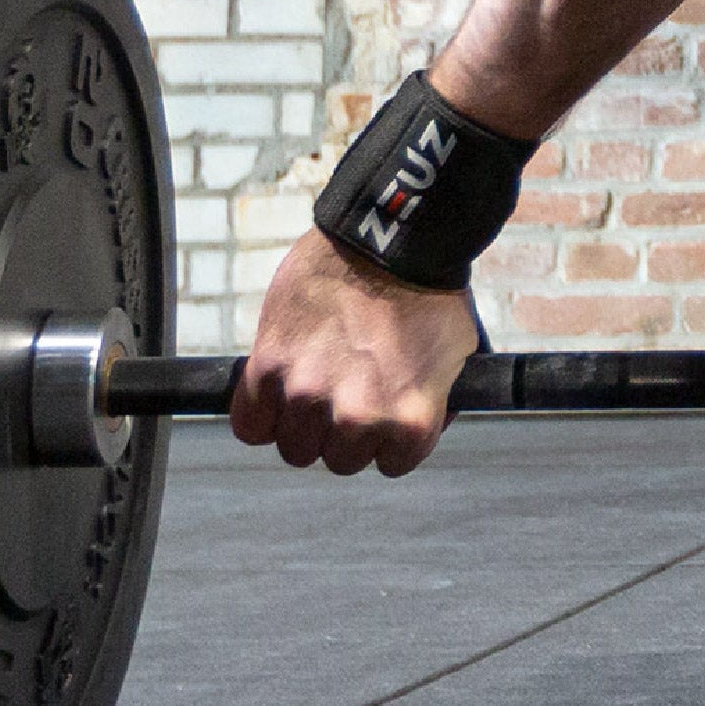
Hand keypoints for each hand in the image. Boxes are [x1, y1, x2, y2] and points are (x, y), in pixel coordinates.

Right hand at [227, 227, 479, 473]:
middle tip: (348, 395)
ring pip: (294, 447)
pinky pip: (250, 424)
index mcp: (410, 420)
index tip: (384, 415)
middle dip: (344, 434)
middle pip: (337, 460)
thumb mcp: (454, 357)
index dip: (388, 440)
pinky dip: (260, 414)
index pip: (390, 466)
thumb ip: (431, 403)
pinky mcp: (270, 367)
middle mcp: (358, 417)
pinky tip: (276, 394)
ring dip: (303, 425)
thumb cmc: (427, 290)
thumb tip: (410, 432)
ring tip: (316, 388)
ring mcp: (310, 394)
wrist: (389, 239)